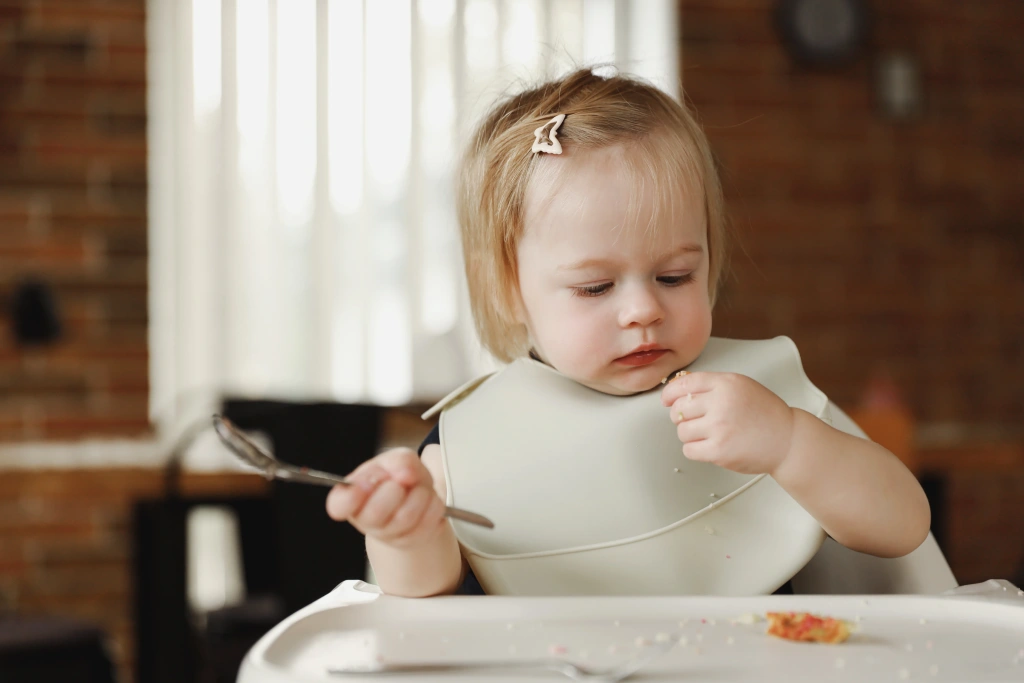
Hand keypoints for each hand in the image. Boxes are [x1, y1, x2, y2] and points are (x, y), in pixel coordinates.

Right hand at [325, 448, 448, 548]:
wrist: (418, 498)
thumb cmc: (399, 478)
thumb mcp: (396, 460)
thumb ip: (399, 460)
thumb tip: (405, 474)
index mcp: (352, 495)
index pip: (339, 505)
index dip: (351, 497)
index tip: (367, 484)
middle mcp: (366, 520)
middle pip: (375, 512)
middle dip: (395, 489)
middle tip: (400, 482)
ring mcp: (389, 535)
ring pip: (406, 516)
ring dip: (419, 494)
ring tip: (419, 488)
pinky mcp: (413, 541)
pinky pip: (428, 521)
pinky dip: (433, 504)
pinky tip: (427, 500)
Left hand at [661, 371, 795, 474]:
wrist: (787, 439)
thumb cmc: (765, 414)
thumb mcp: (741, 386)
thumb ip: (712, 385)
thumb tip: (678, 390)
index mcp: (725, 384)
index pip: (684, 384)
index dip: (670, 393)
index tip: (667, 400)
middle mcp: (721, 403)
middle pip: (678, 409)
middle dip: (682, 416)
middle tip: (696, 420)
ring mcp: (719, 428)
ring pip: (681, 431)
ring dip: (690, 434)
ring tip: (709, 433)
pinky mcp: (719, 451)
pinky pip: (689, 450)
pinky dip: (695, 449)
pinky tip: (710, 445)